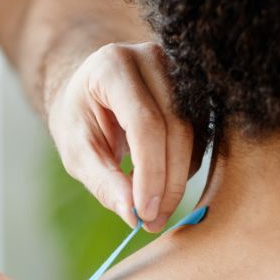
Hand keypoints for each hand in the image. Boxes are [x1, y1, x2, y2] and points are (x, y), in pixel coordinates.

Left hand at [47, 42, 200, 232]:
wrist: (90, 90)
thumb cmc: (79, 118)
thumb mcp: (78, 152)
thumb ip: (103, 182)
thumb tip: (132, 214)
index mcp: (113, 66)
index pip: (145, 123)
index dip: (150, 172)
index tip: (144, 213)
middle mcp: (151, 58)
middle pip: (176, 128)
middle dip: (168, 183)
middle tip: (152, 221)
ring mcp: (177, 69)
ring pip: (194, 134)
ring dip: (178, 178)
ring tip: (152, 207)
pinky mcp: (194, 88)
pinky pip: (201, 135)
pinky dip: (184, 167)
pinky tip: (161, 184)